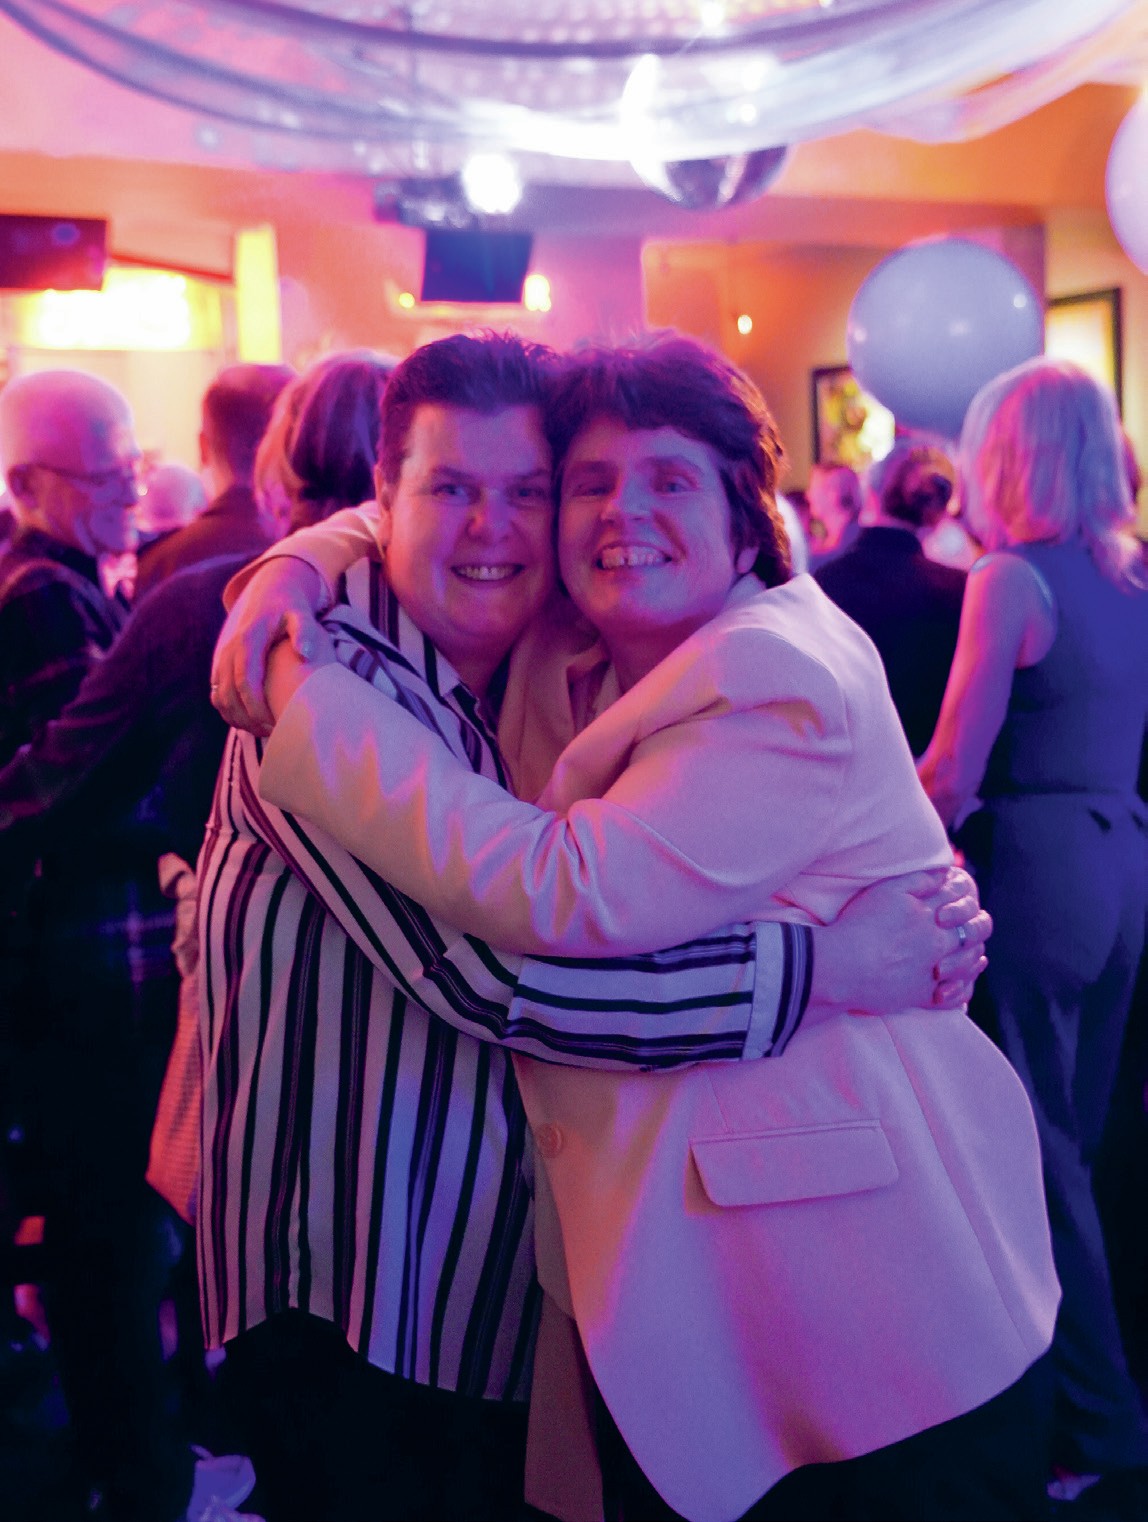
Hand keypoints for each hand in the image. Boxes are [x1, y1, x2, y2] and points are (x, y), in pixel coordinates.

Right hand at [210, 558, 327, 734]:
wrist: (268, 590)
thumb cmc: (290, 607)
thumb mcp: (301, 614)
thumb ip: (305, 632)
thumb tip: (306, 654)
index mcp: (248, 639)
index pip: (246, 681)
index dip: (257, 706)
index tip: (275, 723)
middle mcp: (230, 649)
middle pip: (229, 694)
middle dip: (247, 718)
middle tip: (272, 734)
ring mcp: (222, 656)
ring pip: (220, 696)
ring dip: (236, 718)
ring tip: (262, 732)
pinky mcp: (220, 662)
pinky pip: (217, 692)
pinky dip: (228, 710)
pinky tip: (248, 722)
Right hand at [809, 866, 989, 1015]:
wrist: (842, 966)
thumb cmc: (860, 924)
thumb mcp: (888, 890)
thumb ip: (920, 879)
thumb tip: (946, 874)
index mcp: (930, 915)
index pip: (958, 902)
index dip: (962, 897)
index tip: (962, 894)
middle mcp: (936, 942)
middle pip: (969, 933)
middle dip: (975, 927)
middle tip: (976, 925)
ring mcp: (931, 970)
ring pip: (966, 964)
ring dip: (972, 958)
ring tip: (975, 955)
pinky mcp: (922, 994)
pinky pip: (952, 996)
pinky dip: (961, 991)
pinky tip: (961, 986)